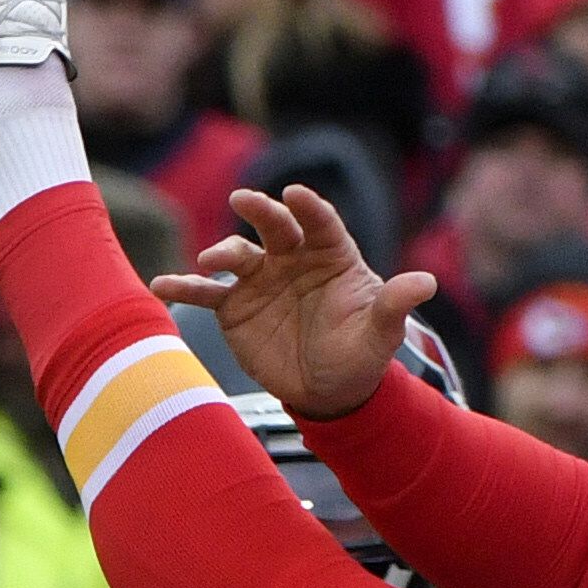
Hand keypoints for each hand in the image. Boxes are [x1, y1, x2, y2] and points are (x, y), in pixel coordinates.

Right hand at [149, 184, 440, 418]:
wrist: (328, 393)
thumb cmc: (360, 356)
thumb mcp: (381, 333)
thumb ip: (394, 304)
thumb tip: (426, 283)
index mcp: (331, 254)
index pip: (321, 222)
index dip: (309, 207)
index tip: (296, 195)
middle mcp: (292, 258)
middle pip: (275, 227)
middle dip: (260, 210)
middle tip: (244, 200)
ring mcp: (260, 280)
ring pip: (237, 256)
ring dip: (221, 253)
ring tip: (209, 261)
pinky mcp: (234, 308)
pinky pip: (206, 294)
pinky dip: (184, 288)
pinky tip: (162, 287)